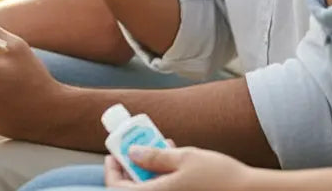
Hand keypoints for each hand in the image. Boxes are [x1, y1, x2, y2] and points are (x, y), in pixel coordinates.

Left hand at [105, 145, 259, 189]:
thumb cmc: (219, 177)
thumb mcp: (185, 158)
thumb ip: (156, 157)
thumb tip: (133, 153)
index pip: (118, 190)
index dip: (112, 172)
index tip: (113, 154)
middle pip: (133, 190)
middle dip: (131, 168)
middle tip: (136, 147)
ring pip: (150, 190)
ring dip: (148, 171)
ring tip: (159, 146)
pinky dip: (162, 179)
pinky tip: (173, 160)